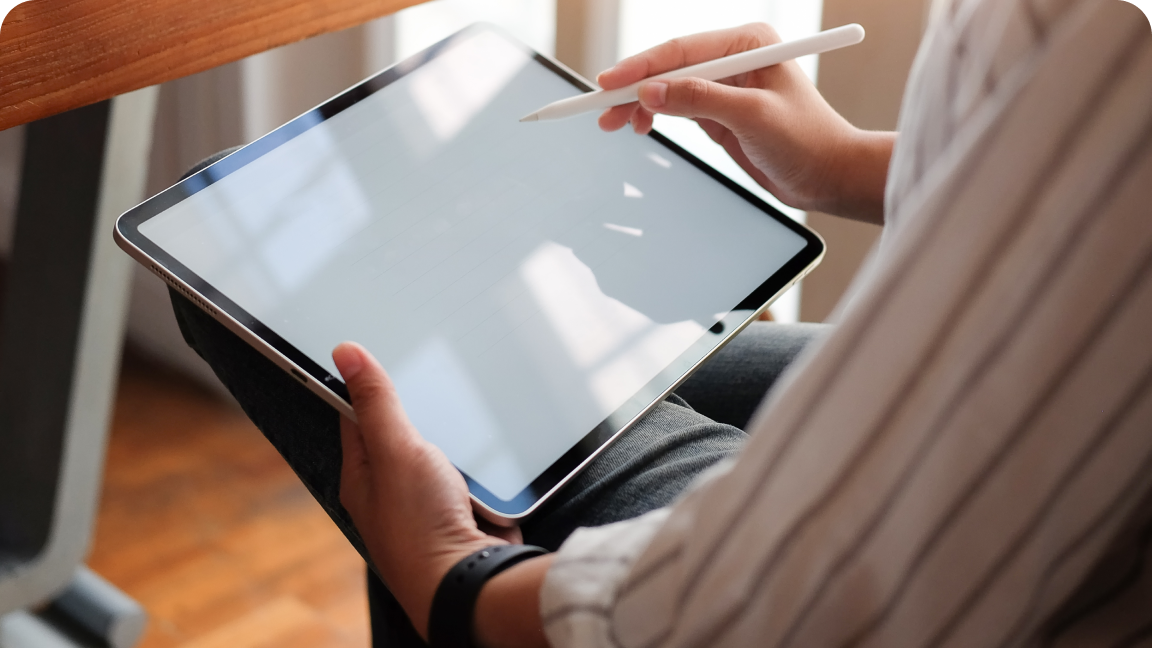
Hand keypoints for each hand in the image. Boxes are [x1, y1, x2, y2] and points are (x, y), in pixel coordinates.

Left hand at [333, 342, 521, 639]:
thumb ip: (376, 401)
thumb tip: (345, 352)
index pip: (357, 413)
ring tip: (469, 411)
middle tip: (438, 372)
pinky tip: (492, 450)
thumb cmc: (421, 525)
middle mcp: (392, 490)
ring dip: (459, 438)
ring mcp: (429, 502)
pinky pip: (473, 474)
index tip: (382, 349)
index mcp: (363, 474)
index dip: (368, 381)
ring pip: (444, 450)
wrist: (470, 582)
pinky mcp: (464, 512)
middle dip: (423, 408)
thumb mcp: (395, 448)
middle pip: (404, 430)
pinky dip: (482, 464)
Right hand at [597, 23, 892, 223]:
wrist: (828, 177)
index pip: (682, 50)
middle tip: (601, 109)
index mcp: (748, 42)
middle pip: (669, 66)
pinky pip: (676, 107)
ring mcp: (725, 84)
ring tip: (613, 124)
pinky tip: (637, 126)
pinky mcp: (719, 111)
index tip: (608, 83)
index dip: (641, 67)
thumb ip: (700, 100)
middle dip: (633, 88)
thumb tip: (650, 92)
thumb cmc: (807, 141)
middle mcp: (735, 56)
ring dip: (639, 105)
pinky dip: (654, 116)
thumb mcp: (752, 118)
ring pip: (668, 88)